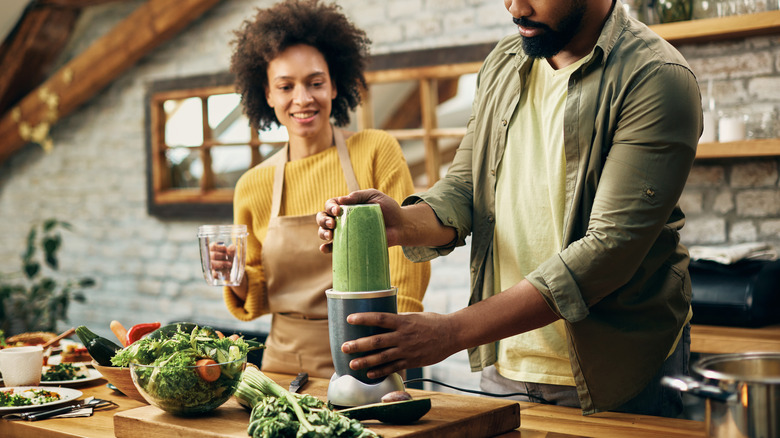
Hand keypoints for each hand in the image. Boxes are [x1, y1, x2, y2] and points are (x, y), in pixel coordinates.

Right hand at [208, 242, 235, 280]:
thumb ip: (232, 250)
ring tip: (230, 264)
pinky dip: (217, 274)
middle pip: (213, 255)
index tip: (226, 250)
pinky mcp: (212, 274)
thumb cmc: (228, 259)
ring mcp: (209, 266)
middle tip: (228, 257)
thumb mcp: (231, 254)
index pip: (213, 246)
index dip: (222, 248)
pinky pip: (212, 274)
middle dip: (223, 256)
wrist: (230, 271)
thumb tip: (232, 247)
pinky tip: (222, 273)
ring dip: (222, 263)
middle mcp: (208, 257)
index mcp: (211, 250)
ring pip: (212, 264)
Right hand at [316, 189, 403, 252]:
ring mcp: (345, 233)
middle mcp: (342, 219)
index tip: (338, 210)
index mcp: (346, 206)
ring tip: (330, 235)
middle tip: (332, 224)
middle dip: (323, 220)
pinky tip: (324, 249)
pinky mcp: (350, 245)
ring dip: (322, 233)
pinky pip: (334, 248)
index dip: (330, 207)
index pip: (331, 204)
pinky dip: (327, 248)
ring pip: (324, 232)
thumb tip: (342, 200)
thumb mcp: (374, 196)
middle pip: (323, 218)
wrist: (400, 226)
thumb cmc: (388, 209)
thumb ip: (359, 195)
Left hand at [340, 311, 458, 378]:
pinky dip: (380, 371)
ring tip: (352, 363)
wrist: (452, 335)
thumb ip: (398, 319)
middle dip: (359, 344)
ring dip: (365, 361)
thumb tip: (380, 320)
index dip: (364, 318)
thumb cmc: (432, 322)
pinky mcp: (412, 361)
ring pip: (382, 357)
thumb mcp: (414, 316)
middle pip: (377, 341)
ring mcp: (407, 350)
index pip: (380, 318)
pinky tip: (369, 373)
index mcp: (403, 321)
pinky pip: (393, 368)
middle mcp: (403, 336)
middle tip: (344, 346)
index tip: (349, 319)